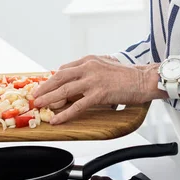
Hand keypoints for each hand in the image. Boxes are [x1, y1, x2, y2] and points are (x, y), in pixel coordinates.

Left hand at [33, 55, 164, 124]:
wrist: (143, 79)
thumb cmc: (128, 74)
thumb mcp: (106, 64)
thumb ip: (91, 68)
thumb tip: (78, 75)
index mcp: (90, 60)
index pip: (65, 68)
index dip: (52, 78)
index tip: (44, 86)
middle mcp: (89, 67)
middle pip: (60, 77)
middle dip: (45, 87)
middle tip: (35, 96)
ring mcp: (93, 80)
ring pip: (65, 90)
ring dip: (49, 99)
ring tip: (39, 106)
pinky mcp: (99, 93)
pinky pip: (77, 105)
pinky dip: (65, 113)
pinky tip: (57, 119)